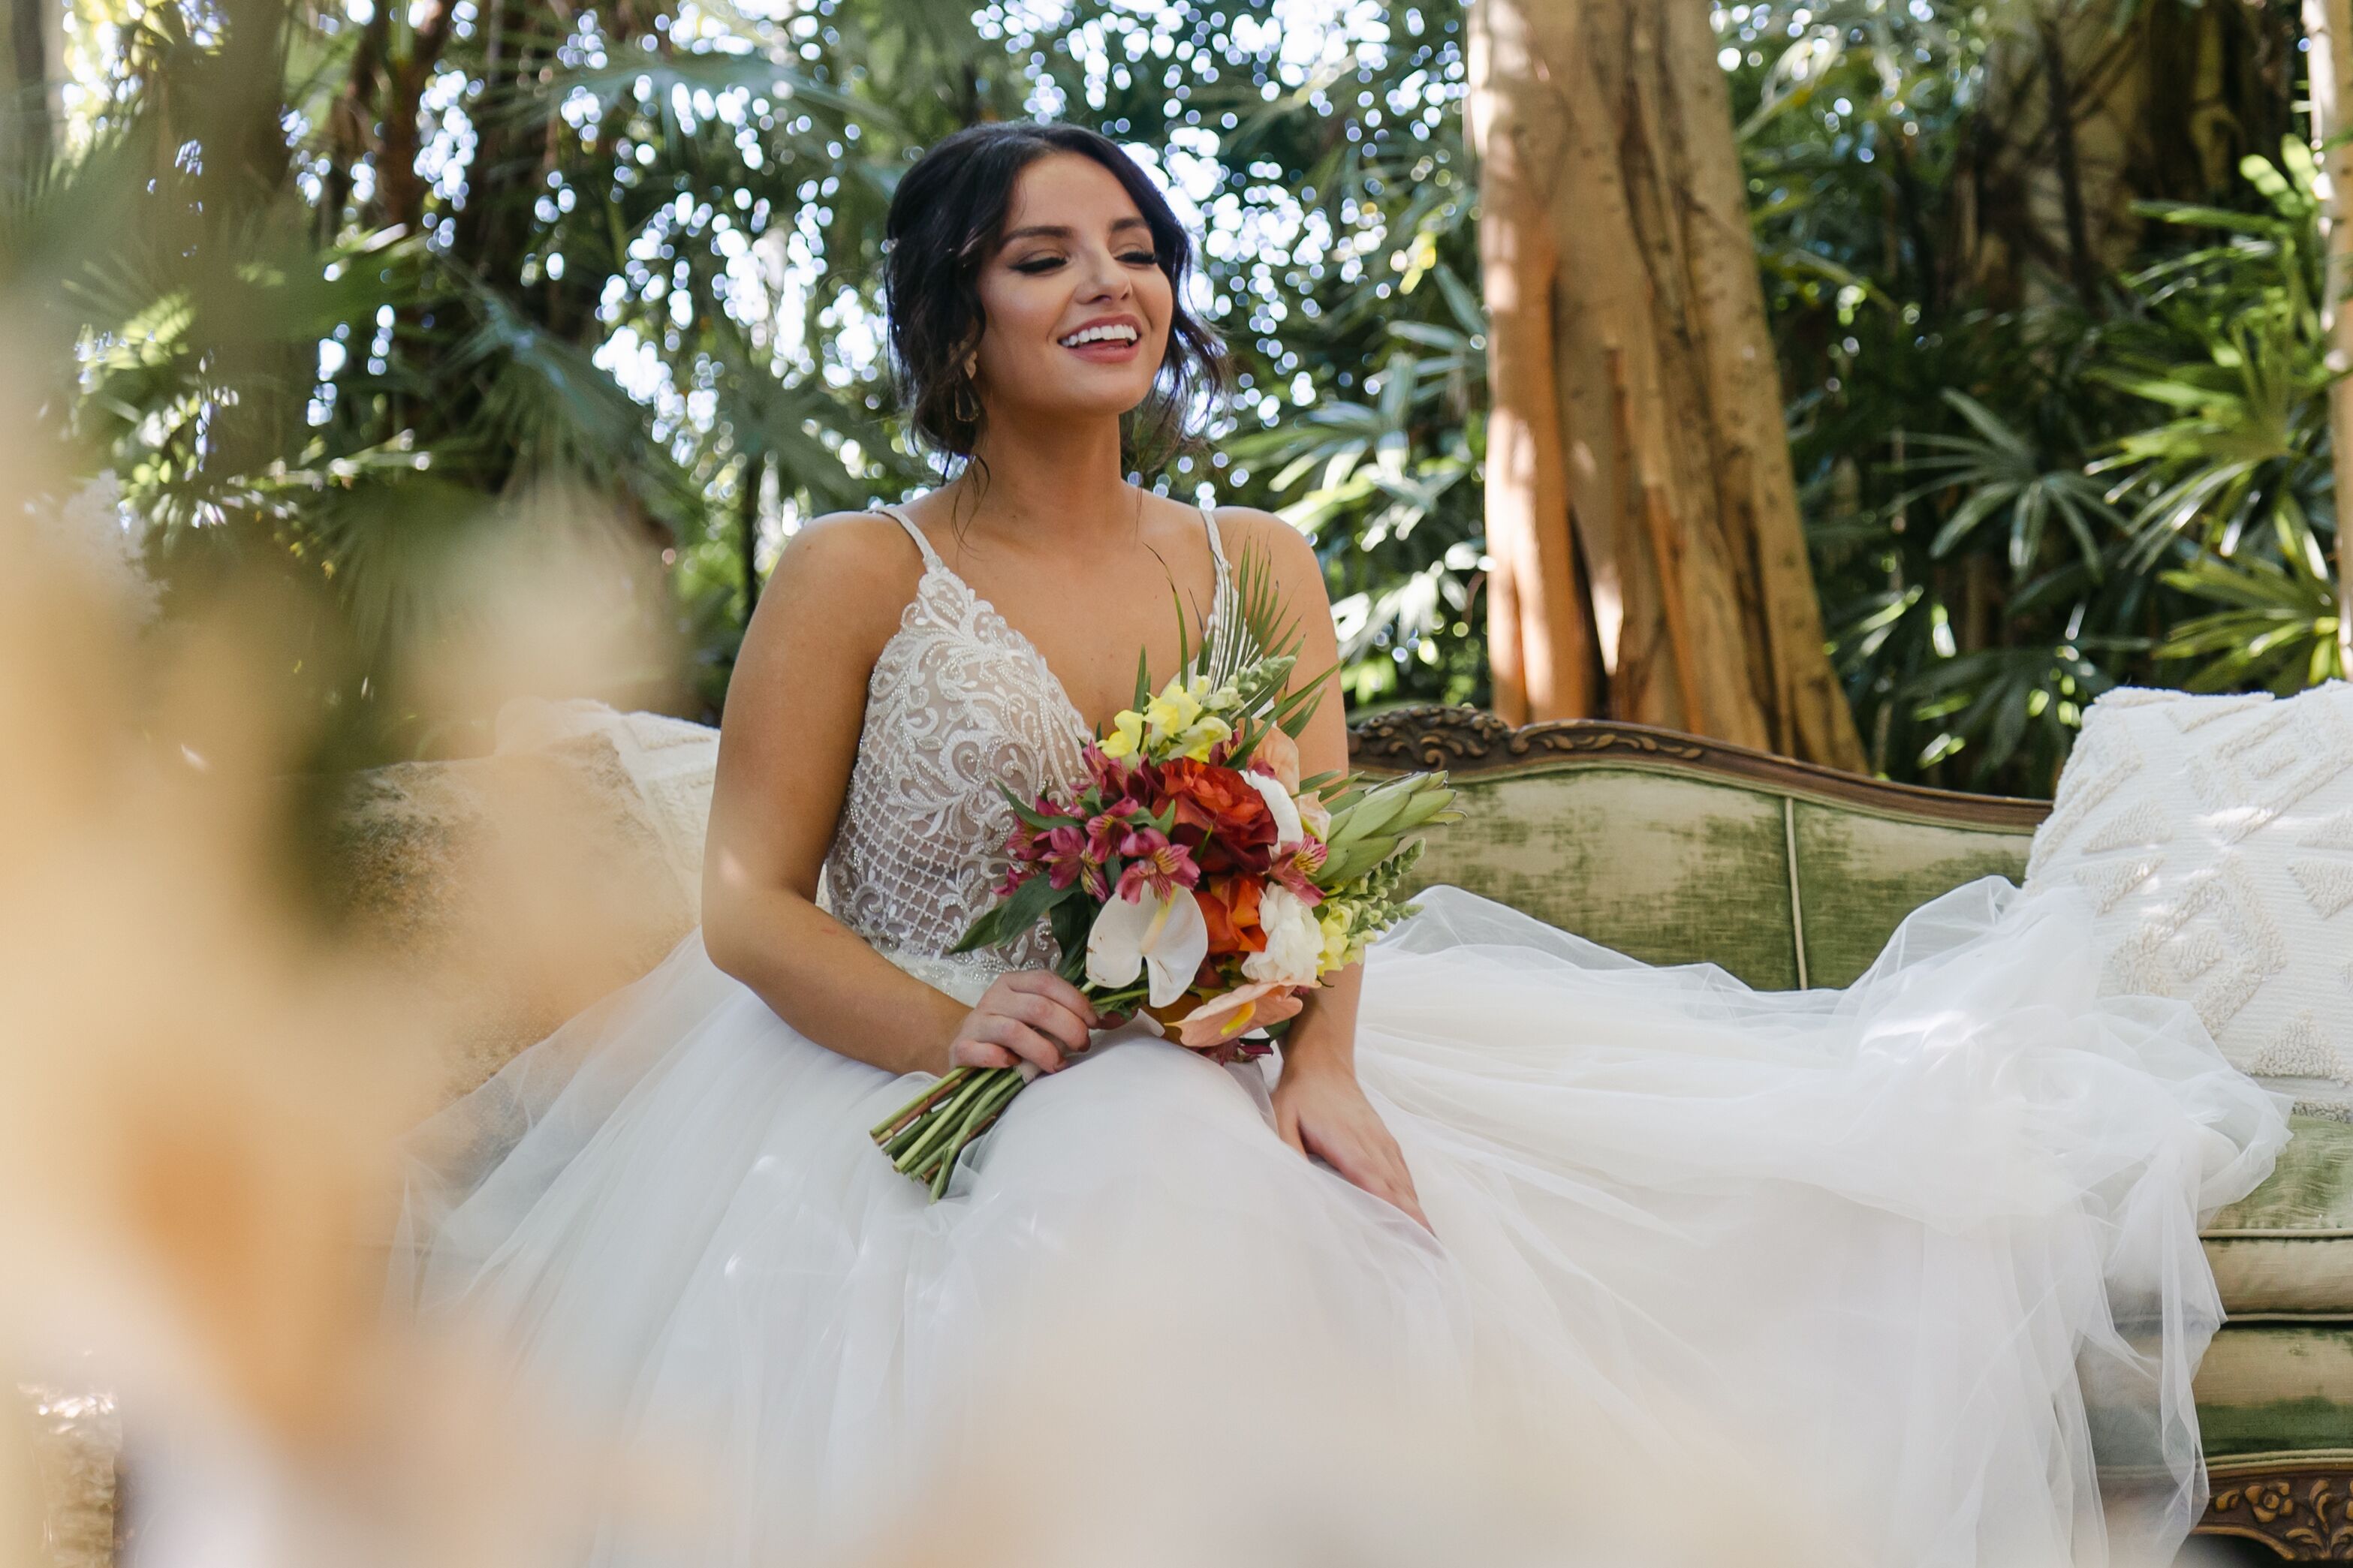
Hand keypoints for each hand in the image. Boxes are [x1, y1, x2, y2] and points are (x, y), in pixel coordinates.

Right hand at [949, 970, 1097, 1074]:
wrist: (965, 1049)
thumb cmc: (1011, 1032)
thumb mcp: (1039, 1018)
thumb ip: (1072, 1015)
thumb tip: (1120, 1018)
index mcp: (1014, 983)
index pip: (1048, 982)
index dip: (1076, 1002)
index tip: (1094, 1023)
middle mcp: (994, 997)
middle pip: (1038, 1007)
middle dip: (1068, 1029)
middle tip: (1081, 1046)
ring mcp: (976, 1022)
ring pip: (1014, 1031)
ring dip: (1043, 1051)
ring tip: (1058, 1065)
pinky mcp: (961, 1048)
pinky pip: (981, 1052)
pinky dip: (1002, 1060)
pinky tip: (1015, 1066)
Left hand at [1272, 1053, 1428, 1230]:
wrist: (1323, 1062)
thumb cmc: (1300, 1095)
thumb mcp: (1282, 1119)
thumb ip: (1289, 1152)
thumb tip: (1297, 1185)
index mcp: (1349, 1143)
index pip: (1375, 1183)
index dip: (1394, 1211)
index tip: (1412, 1235)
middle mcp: (1373, 1144)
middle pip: (1398, 1188)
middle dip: (1415, 1220)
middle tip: (1431, 1252)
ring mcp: (1382, 1141)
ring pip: (1404, 1181)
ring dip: (1417, 1210)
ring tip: (1430, 1241)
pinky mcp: (1384, 1139)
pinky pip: (1402, 1171)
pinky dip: (1411, 1193)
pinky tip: (1416, 1211)